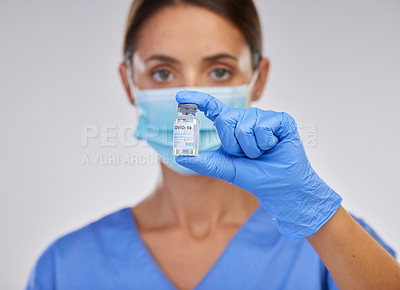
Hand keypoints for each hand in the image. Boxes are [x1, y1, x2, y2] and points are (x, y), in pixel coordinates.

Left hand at [175, 90, 341, 239]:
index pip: (212, 107)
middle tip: (248, 155)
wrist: (281, 187)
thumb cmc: (256, 176)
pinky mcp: (280, 119)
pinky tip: (274, 147)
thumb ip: (204, 161)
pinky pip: (262, 127)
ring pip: (244, 127)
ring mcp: (263, 117)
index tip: (179, 96)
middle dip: (234, 145)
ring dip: (251, 148)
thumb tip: (180, 155)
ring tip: (262, 153)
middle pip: (226, 121)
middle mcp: (246, 118)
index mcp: (232, 126)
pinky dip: (266, 144)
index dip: (196, 100)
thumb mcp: (226, 168)